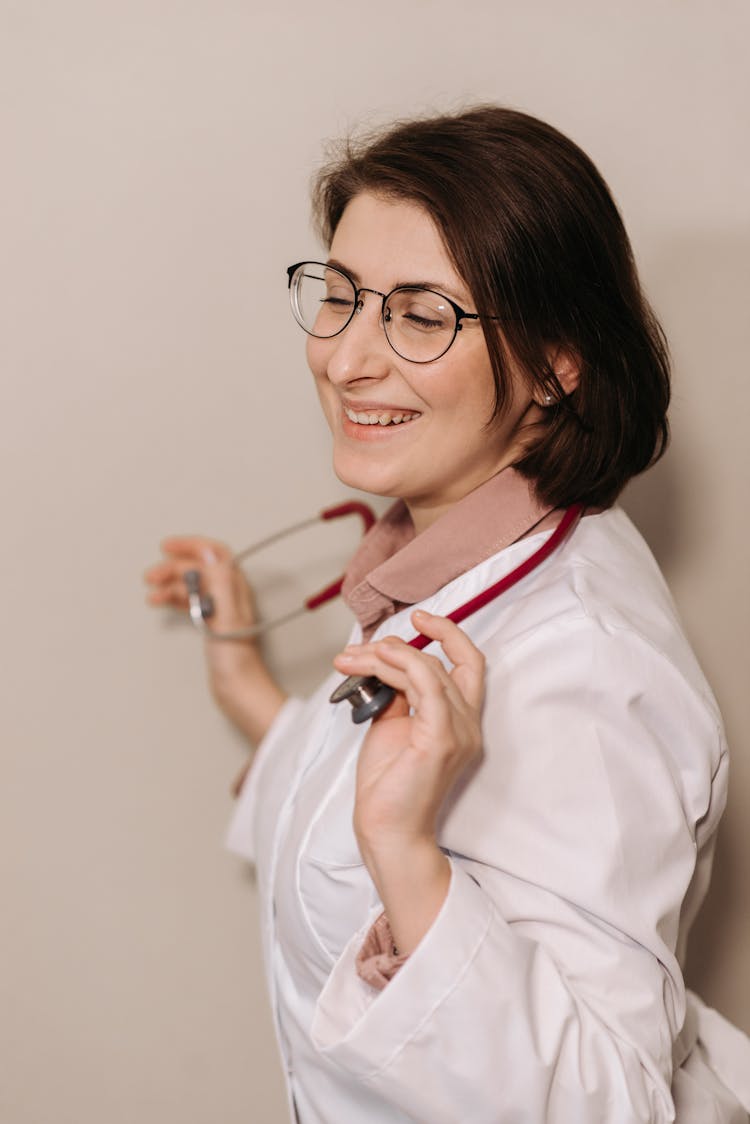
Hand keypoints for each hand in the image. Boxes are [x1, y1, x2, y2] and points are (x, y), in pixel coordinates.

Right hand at [144, 536, 284, 744]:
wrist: (239, 688)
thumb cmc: (237, 659)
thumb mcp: (226, 616)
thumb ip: (220, 582)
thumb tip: (210, 552)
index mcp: (235, 588)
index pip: (214, 554)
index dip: (191, 546)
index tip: (168, 547)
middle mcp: (229, 595)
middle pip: (199, 569)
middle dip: (173, 567)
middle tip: (151, 576)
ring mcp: (219, 609)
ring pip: (191, 585)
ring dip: (170, 584)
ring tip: (152, 592)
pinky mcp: (211, 624)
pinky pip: (189, 601)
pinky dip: (173, 599)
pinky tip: (161, 602)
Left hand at [333, 609, 484, 855]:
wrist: (386, 831)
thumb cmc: (388, 786)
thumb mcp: (391, 726)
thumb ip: (397, 693)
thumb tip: (385, 660)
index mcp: (461, 721)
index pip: (469, 663)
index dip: (449, 633)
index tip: (418, 616)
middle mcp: (468, 725)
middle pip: (440, 662)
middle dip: (394, 647)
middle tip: (356, 651)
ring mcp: (459, 732)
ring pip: (428, 669)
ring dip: (385, 656)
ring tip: (351, 660)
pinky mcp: (441, 739)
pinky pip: (427, 686)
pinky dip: (402, 664)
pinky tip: (374, 661)